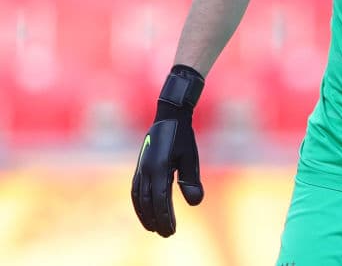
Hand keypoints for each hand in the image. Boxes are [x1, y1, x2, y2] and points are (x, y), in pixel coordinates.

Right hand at [131, 65, 205, 236]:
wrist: (169, 116)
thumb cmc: (183, 136)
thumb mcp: (191, 158)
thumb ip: (191, 180)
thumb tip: (195, 203)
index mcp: (159, 168)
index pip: (161, 201)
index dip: (165, 218)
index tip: (171, 232)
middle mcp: (146, 170)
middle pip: (148, 203)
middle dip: (155, 221)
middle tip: (165, 234)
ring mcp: (140, 168)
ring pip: (139, 198)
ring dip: (144, 215)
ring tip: (153, 227)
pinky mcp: (140, 166)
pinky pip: (136, 190)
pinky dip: (139, 203)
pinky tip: (145, 209)